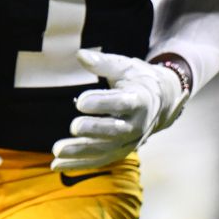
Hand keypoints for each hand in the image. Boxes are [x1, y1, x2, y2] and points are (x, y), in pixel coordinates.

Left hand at [50, 50, 188, 171]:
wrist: (161, 101)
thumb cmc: (137, 79)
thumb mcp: (124, 66)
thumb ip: (103, 63)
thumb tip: (80, 55)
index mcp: (140, 99)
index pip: (122, 103)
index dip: (102, 103)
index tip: (81, 101)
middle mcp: (138, 124)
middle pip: (115, 131)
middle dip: (94, 130)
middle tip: (73, 126)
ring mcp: (130, 141)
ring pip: (105, 150)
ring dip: (81, 152)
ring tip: (57, 151)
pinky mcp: (121, 151)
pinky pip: (99, 160)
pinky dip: (79, 164)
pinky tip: (57, 164)